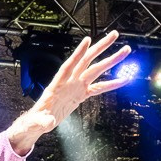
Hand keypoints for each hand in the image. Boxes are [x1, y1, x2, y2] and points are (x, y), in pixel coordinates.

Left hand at [5, 31, 134, 153]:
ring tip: (125, 50)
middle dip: (101, 48)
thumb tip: (47, 122)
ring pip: (96, 70)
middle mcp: (69, 82)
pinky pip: (99, 88)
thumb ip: (42, 121)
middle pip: (87, 61)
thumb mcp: (36, 122)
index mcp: (56, 85)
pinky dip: (111, 84)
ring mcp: (76, 87)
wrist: (39, 124)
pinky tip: (123, 79)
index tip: (87, 41)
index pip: (69, 66)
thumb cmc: (35, 121)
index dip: (77, 54)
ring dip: (110, 60)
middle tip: (114, 36)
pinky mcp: (81, 95)